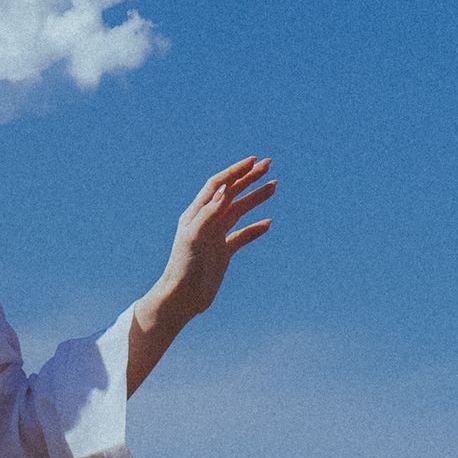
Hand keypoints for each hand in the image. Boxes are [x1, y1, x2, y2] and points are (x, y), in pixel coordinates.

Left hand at [158, 155, 277, 317]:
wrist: (182, 296)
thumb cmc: (184, 267)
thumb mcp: (195, 237)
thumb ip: (209, 214)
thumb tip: (224, 190)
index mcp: (196, 214)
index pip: (217, 185)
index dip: (235, 172)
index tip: (253, 161)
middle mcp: (205, 221)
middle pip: (230, 194)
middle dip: (248, 178)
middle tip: (269, 165)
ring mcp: (215, 236)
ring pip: (238, 212)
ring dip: (255, 198)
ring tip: (274, 186)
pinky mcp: (222, 253)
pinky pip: (241, 236)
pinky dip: (255, 229)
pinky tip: (268, 223)